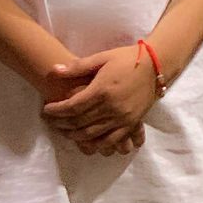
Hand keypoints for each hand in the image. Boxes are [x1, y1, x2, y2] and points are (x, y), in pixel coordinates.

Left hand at [40, 46, 159, 154]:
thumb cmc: (127, 59)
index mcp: (102, 90)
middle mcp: (112, 107)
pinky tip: (88, 142)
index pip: (72, 107)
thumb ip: (78, 66)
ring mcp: (123, 118)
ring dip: (75, 136)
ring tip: (65, 132)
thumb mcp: (102, 58)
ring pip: (93, 135)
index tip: (46, 110)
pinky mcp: (132, 123)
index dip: (56, 111)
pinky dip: (98, 144)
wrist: (156, 65)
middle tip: (51, 122)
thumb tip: (54, 71)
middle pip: (80, 122)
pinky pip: (112, 140)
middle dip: (62, 124)